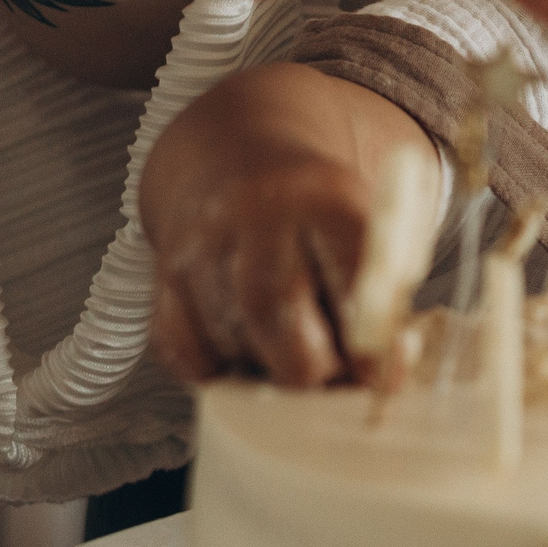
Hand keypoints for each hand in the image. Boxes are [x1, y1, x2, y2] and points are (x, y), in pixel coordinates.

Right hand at [150, 142, 371, 386]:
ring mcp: (202, 242)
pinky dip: (214, 370)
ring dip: (262, 369)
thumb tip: (383, 380)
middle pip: (273, 307)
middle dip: (306, 366)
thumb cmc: (319, 220)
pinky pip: (182, 347)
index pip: (348, 272)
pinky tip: (241, 355)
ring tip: (288, 359)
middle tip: (325, 378)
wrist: (238, 166)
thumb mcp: (366, 231)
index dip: (365, 338)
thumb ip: (383, 303)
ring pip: (227, 335)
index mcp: (325, 198)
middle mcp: (255, 212)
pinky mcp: (164, 274)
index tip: (373, 375)